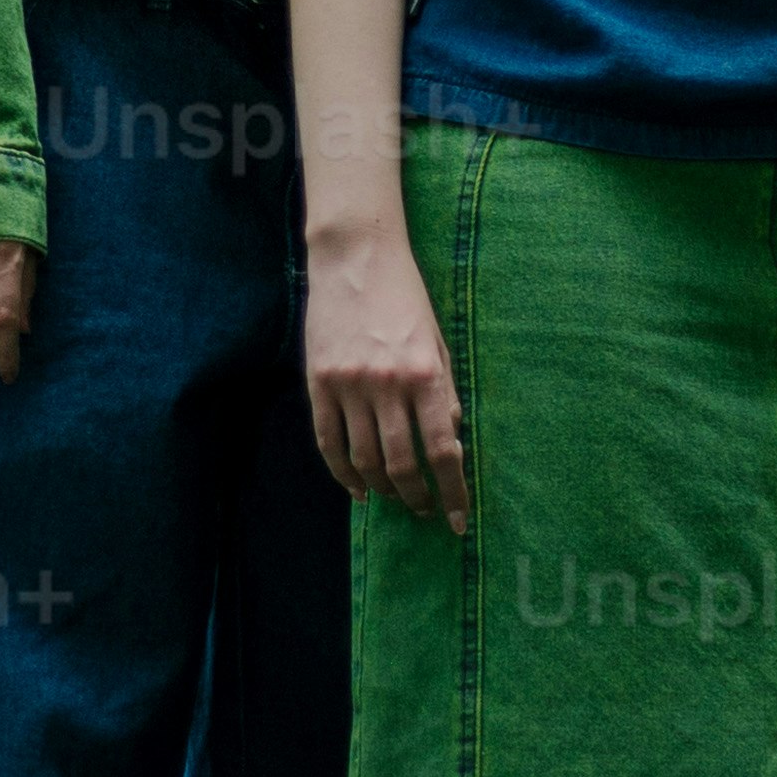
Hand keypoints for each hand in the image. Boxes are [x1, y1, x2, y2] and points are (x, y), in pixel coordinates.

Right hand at [305, 229, 469, 530]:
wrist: (355, 256)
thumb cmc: (405, 296)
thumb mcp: (438, 341)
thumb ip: (444, 392)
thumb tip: (448, 441)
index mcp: (426, 374)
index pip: (442, 450)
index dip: (452, 492)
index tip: (458, 520)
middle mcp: (388, 384)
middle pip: (403, 464)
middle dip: (418, 497)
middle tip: (425, 510)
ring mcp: (349, 385)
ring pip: (365, 459)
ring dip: (384, 489)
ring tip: (396, 500)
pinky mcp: (319, 382)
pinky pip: (329, 441)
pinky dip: (344, 473)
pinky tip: (358, 489)